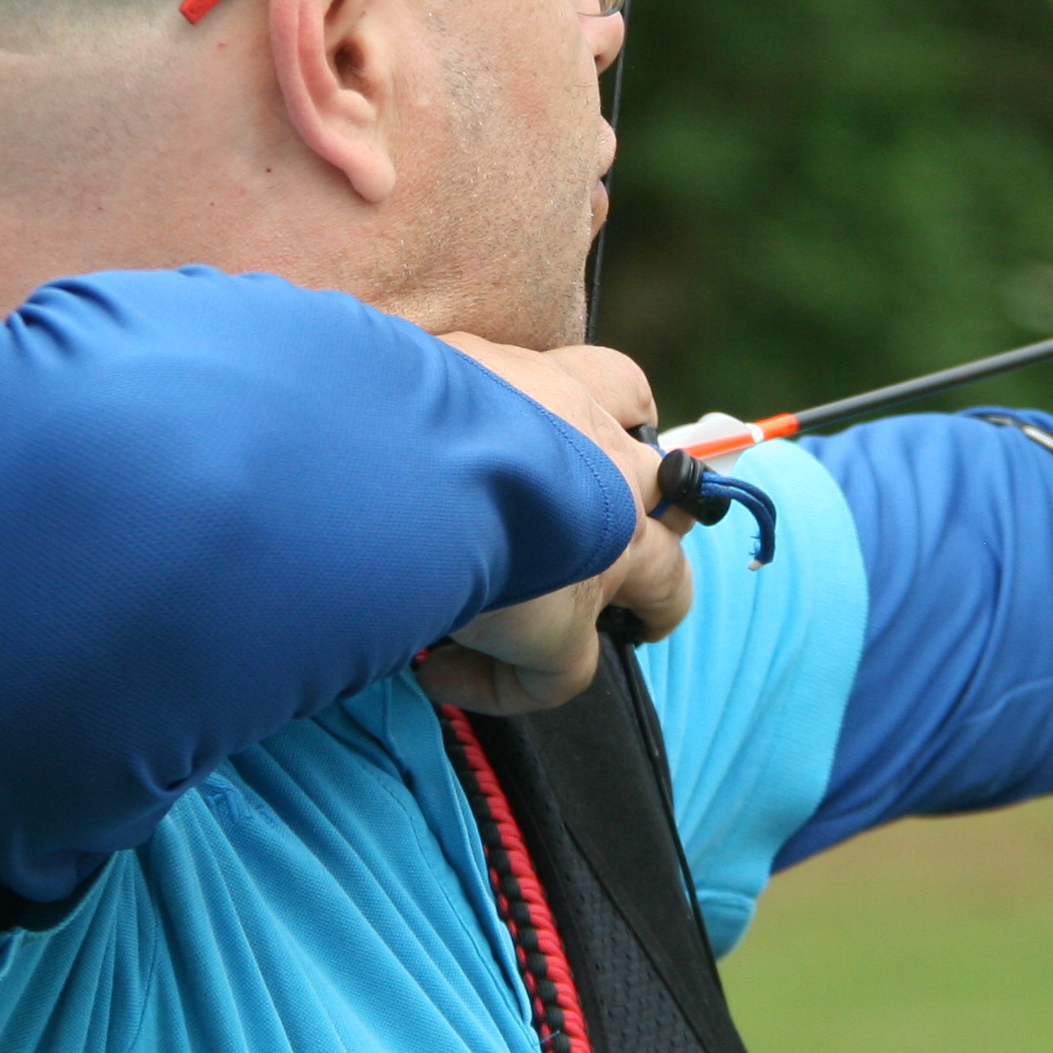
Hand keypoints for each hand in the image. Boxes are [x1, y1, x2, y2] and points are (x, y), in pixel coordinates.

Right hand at [420, 337, 694, 714]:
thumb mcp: (414, 367)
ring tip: (551, 633)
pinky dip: (503, 685)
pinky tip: (437, 674)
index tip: (580, 438)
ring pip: (664, 587)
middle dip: (645, 517)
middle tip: (584, 541)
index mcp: (559, 392)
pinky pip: (560, 676)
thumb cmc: (387, 399)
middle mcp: (602, 464)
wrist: (391, 462)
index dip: (614, 415)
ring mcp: (603, 551)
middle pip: (671, 492)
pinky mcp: (564, 626)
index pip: (619, 388)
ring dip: (631, 612)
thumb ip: (425, 385)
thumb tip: (381, 398)